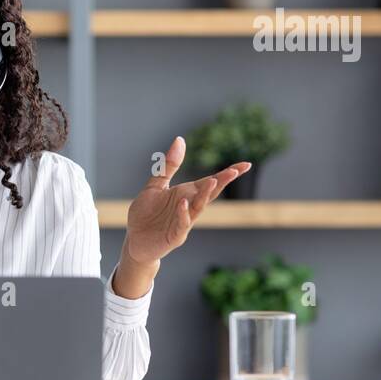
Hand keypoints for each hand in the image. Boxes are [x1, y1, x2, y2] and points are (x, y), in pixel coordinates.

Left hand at [122, 136, 250, 266]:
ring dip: (205, 196)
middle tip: (235, 170)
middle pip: (209, 193)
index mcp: (187, 194)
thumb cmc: (146, 213)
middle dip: (222, 182)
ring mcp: (183, 222)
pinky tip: (183, 203)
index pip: (210, 182)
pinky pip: (181, 224)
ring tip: (212, 181)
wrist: (134, 240)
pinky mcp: (174, 236)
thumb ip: (168, 166)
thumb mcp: (156, 185)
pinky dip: (183, 214)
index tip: (246, 165)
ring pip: (198, 208)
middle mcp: (189, 207)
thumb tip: (180, 139)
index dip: (227, 174)